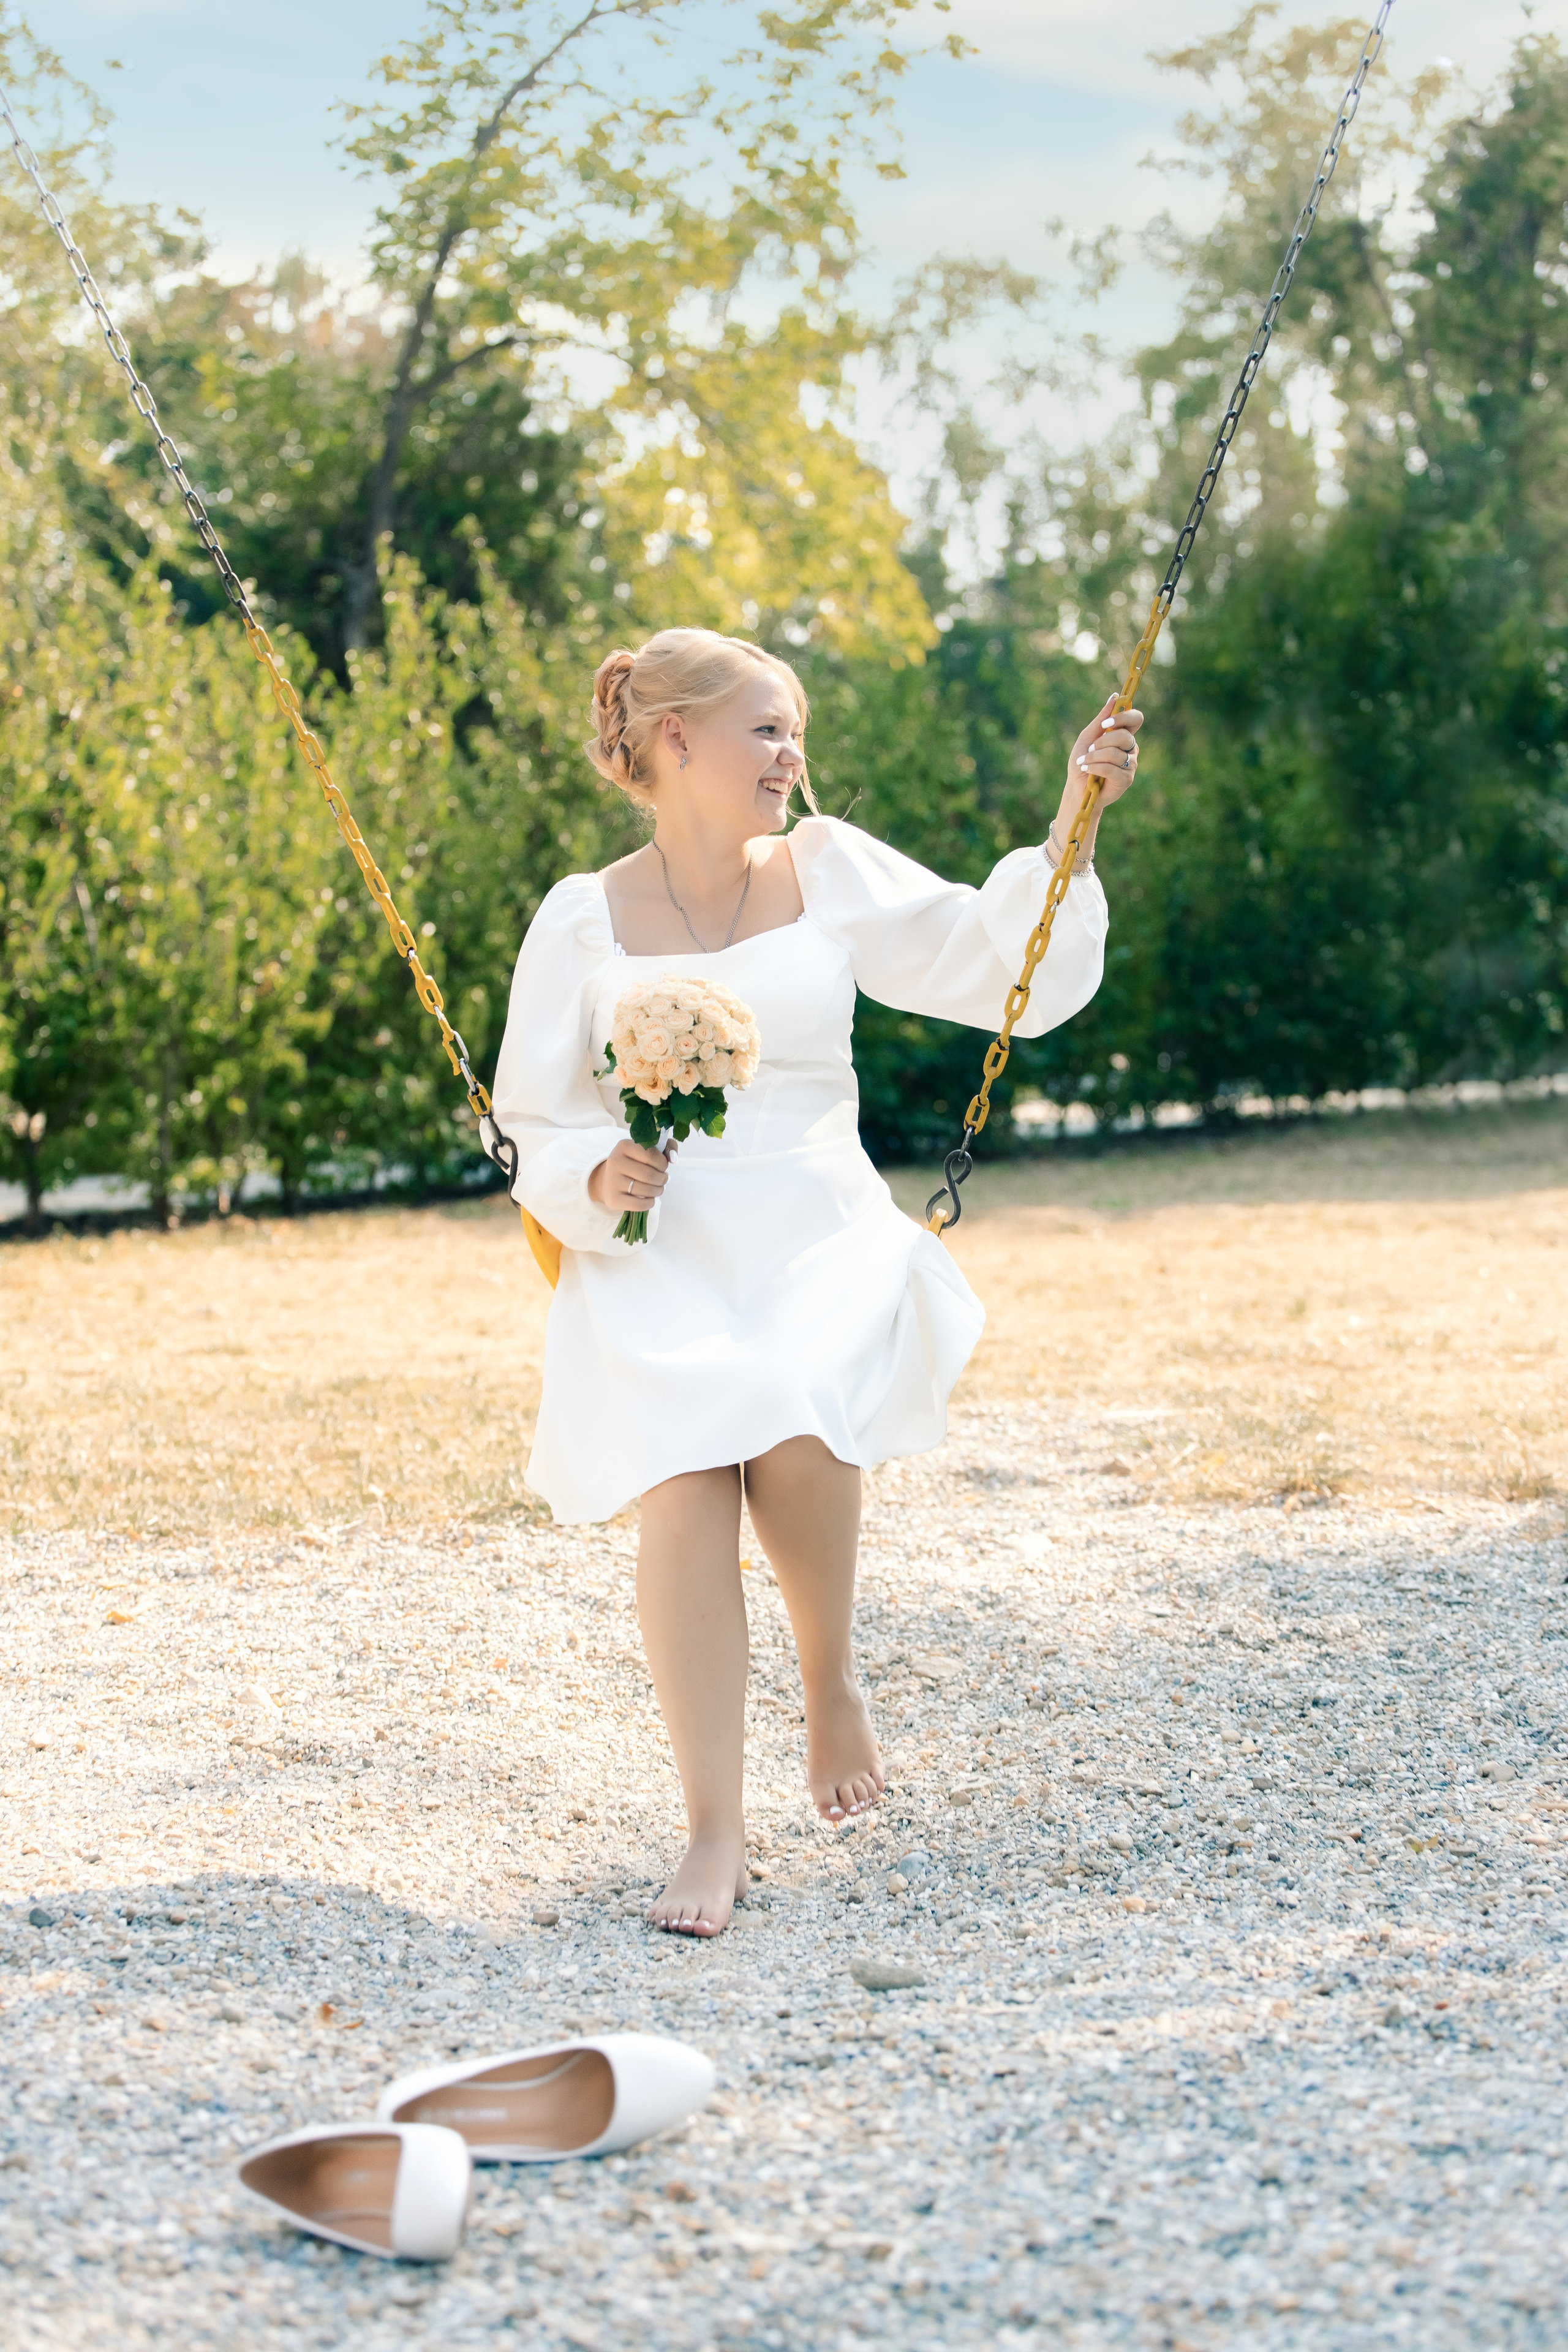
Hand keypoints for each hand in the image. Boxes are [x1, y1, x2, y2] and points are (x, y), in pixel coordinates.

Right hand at [587, 1136, 674, 1212]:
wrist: (609, 1180)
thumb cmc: (633, 1163)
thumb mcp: (646, 1149)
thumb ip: (666, 1147)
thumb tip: (673, 1158)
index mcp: (624, 1146)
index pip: (651, 1155)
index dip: (663, 1163)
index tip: (663, 1166)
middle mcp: (615, 1162)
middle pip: (650, 1175)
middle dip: (663, 1179)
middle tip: (663, 1179)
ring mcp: (612, 1181)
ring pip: (646, 1190)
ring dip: (658, 1191)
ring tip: (658, 1188)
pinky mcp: (613, 1199)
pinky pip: (639, 1205)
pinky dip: (650, 1203)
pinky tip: (650, 1198)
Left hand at [1068, 693, 1142, 807]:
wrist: (1076, 788)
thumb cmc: (1082, 761)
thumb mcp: (1087, 737)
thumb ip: (1100, 719)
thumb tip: (1114, 697)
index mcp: (1123, 735)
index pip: (1136, 719)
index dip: (1124, 717)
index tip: (1106, 724)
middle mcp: (1130, 748)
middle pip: (1124, 736)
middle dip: (1102, 742)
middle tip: (1090, 749)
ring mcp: (1131, 764)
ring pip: (1115, 753)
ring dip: (1094, 757)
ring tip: (1084, 763)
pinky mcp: (1126, 779)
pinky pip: (1111, 768)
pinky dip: (1095, 767)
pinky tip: (1087, 770)